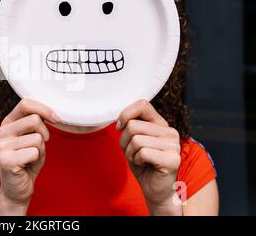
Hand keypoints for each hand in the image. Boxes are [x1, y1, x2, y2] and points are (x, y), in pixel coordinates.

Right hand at [0, 98, 58, 214]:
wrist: (17, 189)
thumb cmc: (27, 162)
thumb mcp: (33, 138)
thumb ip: (37, 123)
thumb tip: (52, 114)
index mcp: (6, 123)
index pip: (25, 104)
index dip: (44, 109)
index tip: (55, 118)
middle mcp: (0, 132)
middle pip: (34, 120)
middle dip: (44, 134)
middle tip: (38, 147)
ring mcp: (1, 146)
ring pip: (37, 138)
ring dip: (40, 150)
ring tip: (30, 158)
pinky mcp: (6, 160)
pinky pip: (34, 152)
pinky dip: (37, 160)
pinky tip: (26, 166)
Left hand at [117, 99, 181, 215]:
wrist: (155, 190)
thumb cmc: (143, 164)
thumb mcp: (132, 141)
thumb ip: (130, 127)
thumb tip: (120, 122)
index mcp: (161, 124)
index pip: (142, 104)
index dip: (126, 114)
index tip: (120, 127)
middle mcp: (170, 132)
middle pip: (133, 126)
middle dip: (125, 141)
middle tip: (133, 153)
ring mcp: (173, 145)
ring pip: (136, 140)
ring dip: (130, 153)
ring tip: (139, 160)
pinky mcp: (172, 159)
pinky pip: (143, 153)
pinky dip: (137, 161)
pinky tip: (145, 166)